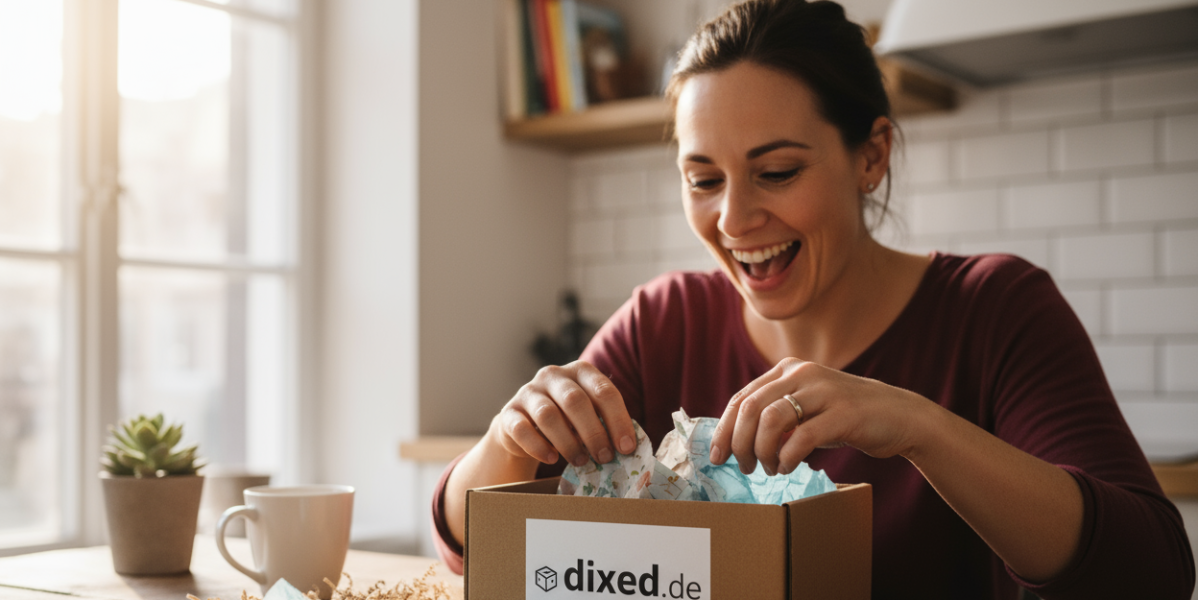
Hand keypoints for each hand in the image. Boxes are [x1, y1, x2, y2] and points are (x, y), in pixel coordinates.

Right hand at [490, 360, 637, 467]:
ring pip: (548, 415)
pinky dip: (539, 446)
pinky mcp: (508, 412)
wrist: (524, 425)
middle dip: (593, 432)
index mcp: (581, 372)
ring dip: (568, 442)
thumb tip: (628, 448)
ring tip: (580, 461)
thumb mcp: (590, 415)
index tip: (627, 448)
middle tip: (604, 458)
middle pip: (575, 401)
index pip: (604, 391)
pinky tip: (552, 458)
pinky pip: (522, 429)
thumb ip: (606, 424)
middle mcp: (553, 376)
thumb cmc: (568, 420)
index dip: (618, 420)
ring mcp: (528, 392)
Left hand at [709, 358, 927, 475]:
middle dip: (739, 443)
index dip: (724, 429)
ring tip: (767, 468)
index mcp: (787, 369)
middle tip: (742, 467)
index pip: (742, 398)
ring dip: (762, 451)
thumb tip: (735, 441)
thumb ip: (774, 416)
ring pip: (771, 420)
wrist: (899, 416)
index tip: (717, 456)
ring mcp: (824, 391)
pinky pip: (801, 437)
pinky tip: (787, 467)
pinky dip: (787, 457)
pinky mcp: (843, 413)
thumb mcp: (805, 408)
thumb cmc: (843, 417)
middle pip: (751, 408)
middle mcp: (802, 373)